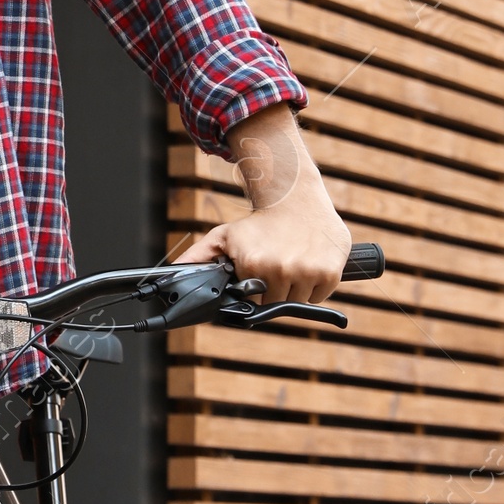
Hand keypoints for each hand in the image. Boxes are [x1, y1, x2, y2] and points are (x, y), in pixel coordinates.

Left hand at [175, 103, 350, 302]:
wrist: (296, 198)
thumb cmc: (259, 222)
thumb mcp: (225, 236)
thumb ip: (199, 256)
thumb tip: (174, 272)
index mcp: (255, 265)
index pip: (253, 303)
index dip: (255, 292)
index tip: (259, 276)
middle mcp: (281, 269)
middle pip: (276, 304)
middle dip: (275, 291)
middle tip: (276, 269)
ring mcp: (308, 271)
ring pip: (299, 302)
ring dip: (296, 290)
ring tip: (291, 266)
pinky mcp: (330, 272)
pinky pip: (319, 297)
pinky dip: (316, 287)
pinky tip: (308, 265)